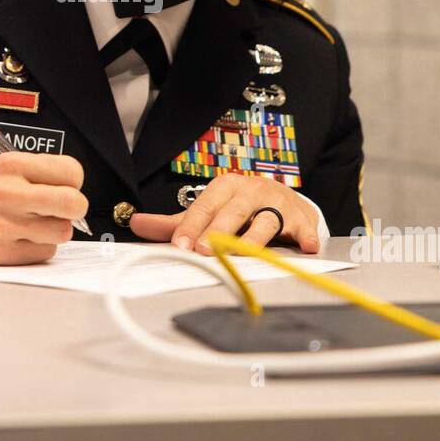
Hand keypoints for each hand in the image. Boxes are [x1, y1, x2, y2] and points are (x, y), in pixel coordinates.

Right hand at [0, 152, 88, 264]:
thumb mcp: (2, 165)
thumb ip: (38, 173)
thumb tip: (76, 190)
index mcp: (12, 165)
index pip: (72, 171)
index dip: (73, 181)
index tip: (64, 186)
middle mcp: (8, 194)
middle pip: (74, 203)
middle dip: (75, 207)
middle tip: (63, 208)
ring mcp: (4, 227)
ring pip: (62, 232)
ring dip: (55, 229)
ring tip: (34, 223)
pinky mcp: (0, 254)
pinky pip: (44, 253)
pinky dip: (38, 247)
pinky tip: (20, 238)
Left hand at [129, 172, 318, 254]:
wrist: (286, 202)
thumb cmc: (241, 208)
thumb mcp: (209, 210)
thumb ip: (175, 222)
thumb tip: (135, 223)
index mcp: (225, 188)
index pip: (205, 206)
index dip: (191, 226)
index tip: (180, 245)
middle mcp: (251, 192)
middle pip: (234, 211)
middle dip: (219, 230)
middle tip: (205, 249)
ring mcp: (277, 205)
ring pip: (265, 220)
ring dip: (254, 238)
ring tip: (245, 252)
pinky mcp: (300, 219)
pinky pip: (303, 228)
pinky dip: (304, 237)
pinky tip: (304, 247)